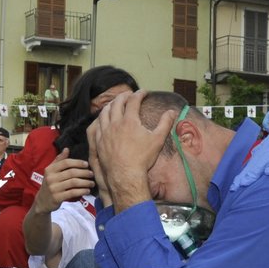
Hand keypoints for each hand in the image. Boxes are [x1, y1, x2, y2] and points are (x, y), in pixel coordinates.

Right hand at [35, 150, 94, 209]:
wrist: (42, 201)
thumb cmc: (50, 184)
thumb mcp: (51, 171)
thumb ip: (59, 160)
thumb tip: (67, 148)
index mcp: (50, 169)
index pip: (66, 162)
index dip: (77, 162)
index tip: (87, 164)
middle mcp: (51, 178)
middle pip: (71, 172)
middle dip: (84, 173)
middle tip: (92, 174)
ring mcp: (53, 188)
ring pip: (73, 182)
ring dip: (85, 182)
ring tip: (92, 183)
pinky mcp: (57, 198)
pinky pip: (72, 192)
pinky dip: (82, 191)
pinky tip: (87, 190)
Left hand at [87, 90, 174, 209]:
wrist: (125, 175)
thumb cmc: (143, 158)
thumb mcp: (158, 140)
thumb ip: (165, 123)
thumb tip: (172, 111)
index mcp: (129, 121)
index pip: (133, 101)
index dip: (139, 94)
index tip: (143, 92)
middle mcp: (115, 123)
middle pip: (116, 103)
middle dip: (123, 96)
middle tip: (129, 95)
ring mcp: (104, 132)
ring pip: (104, 112)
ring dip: (110, 105)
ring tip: (115, 103)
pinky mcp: (98, 141)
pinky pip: (97, 125)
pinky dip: (101, 118)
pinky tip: (103, 120)